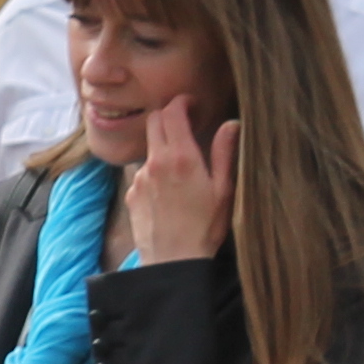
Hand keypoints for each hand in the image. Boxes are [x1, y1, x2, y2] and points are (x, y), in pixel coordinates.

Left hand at [124, 98, 235, 264]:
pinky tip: (168, 192)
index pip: (171, 112)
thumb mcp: (223, 190)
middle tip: (185, 125)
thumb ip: (225, 153)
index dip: (181, 102)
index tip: (191, 105)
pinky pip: (142, 173)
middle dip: (168, 117)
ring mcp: (140, 178)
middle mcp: (155, 162)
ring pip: (148, 148)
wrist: (173, 262)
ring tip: (181, 169)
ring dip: (162, 147)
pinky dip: (154, 173)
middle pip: (153, 121)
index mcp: (181, 157)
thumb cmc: (204, 228)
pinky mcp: (131, 193)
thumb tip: (232, 124)